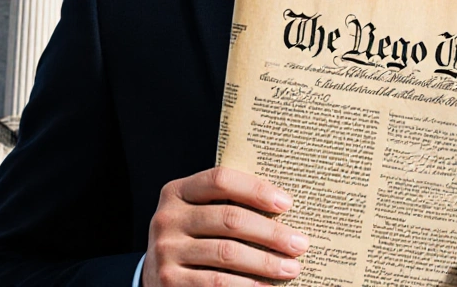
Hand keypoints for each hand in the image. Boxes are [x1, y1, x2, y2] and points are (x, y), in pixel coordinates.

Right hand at [143, 167, 309, 285]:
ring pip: (227, 253)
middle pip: (229, 219)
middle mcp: (167, 218)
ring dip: (266, 262)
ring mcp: (165, 250)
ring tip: (291, 268)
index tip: (287, 203)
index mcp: (177, 192)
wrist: (157, 275)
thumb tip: (285, 208)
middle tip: (299, 243)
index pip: (221, 180)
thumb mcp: (200, 214)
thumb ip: (228, 205)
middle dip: (271, 232)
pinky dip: (247, 285)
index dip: (256, 189)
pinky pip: (216, 282)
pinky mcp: (168, 281)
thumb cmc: (193, 239)